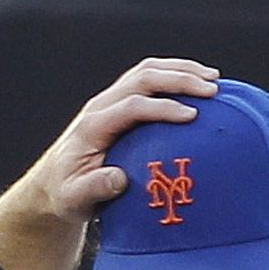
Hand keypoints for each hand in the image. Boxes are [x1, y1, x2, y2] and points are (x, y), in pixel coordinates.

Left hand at [0, 58, 219, 269]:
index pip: (132, 106)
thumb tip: (119, 179)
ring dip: (181, 70)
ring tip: (213, 79)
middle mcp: (102, 105)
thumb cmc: (67, 194)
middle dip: (179, 79)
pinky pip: (149, 80)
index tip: (192, 116)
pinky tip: (198, 84)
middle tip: (212, 89)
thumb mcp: (75, 199)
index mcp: (93, 125)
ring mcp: (111, 100)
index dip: (162, 108)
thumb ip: (94, 189)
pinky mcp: (121, 103)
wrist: (55, 183)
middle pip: (143, 78)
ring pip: (147, 71)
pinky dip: (175, 76)